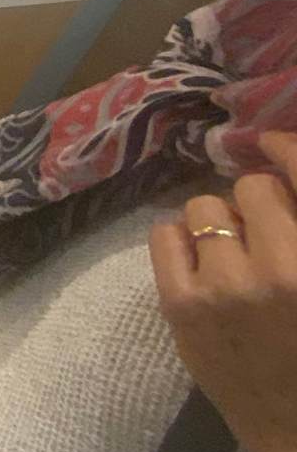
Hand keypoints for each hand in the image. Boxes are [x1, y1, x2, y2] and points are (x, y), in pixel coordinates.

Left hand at [150, 130, 296, 451]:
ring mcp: (229, 287)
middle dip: (256, 205)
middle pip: (251, 189)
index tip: (272, 143)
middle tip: (264, 235)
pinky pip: (166, 235)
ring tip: (235, 259)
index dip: (286, 149)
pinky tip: (202, 267)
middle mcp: (285, 267)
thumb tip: (276, 155)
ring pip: (204, 209)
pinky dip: (182, 243)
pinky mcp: (184, 308)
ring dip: (219, 225)